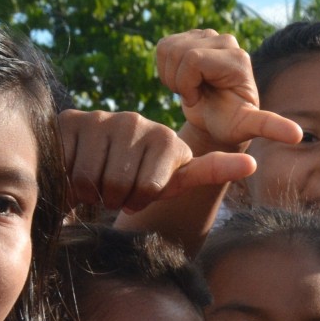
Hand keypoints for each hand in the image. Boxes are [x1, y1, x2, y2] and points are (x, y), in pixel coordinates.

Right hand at [58, 107, 258, 213]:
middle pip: (120, 187)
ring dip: (89, 193)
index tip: (141, 194)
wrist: (94, 170)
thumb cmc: (139, 182)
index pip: (150, 189)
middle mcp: (136, 122)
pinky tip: (74, 170)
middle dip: (114, 200)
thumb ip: (210, 171)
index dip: (140, 201)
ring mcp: (104, 119)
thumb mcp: (174, 182)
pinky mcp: (72, 120)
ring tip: (97, 182)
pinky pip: (67, 166)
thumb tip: (252, 163)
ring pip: (90, 179)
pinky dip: (67, 180)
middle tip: (115, 192)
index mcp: (167, 139)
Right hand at [155, 29, 302, 153]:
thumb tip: (298, 136)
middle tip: (194, 96)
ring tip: (190, 89)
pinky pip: (163, 46)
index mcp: (238, 59)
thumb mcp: (248, 127)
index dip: (187, 84)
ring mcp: (209, 35)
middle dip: (179, 80)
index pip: (194, 59)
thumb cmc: (230, 125)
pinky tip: (182, 80)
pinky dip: (164, 68)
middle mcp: (227, 41)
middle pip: (180, 51)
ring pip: (169, 47)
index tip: (197, 100)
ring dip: (171, 75)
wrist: (216, 118)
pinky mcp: (192, 36)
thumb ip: (271, 127)